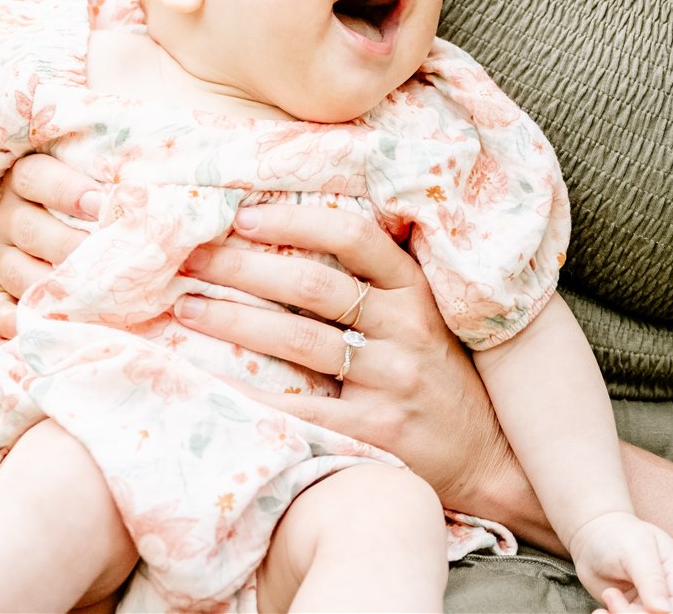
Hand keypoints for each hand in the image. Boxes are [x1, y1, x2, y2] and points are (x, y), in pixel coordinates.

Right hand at [0, 153, 100, 338]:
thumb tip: (138, 194)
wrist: (65, 227)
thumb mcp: (95, 182)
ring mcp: (0, 257)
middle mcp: (6, 216)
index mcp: (24, 179)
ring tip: (90, 291)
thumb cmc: (93, 200)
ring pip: (15, 271)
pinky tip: (45, 325)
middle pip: (27, 228)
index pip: (35, 177)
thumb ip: (110, 186)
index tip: (102, 205)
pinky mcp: (1, 293)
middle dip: (68, 244)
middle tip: (103, 256)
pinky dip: (17, 322)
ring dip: (52, 285)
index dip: (67, 190)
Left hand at [166, 202, 522, 519]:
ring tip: (185, 307)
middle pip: (311, 287)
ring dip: (233, 319)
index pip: (353, 237)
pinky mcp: (376, 431)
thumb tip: (294, 226)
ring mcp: (392, 381)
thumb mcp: (425, 314)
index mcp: (415, 289)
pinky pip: (301, 405)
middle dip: (241, 268)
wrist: (487, 457)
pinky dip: (250, 389)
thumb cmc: (439, 375)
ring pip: (298, 340)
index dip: (295, 222)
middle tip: (189, 256)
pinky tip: (210, 376)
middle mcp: (406, 329)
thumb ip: (375, 277)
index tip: (242, 214)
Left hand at [568, 511, 672, 613]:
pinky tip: (600, 612)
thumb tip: (664, 610)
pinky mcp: (629, 609)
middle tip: (612, 598)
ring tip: (607, 596)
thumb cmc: (617, 534)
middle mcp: (664, 590)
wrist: (593, 535)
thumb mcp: (635, 550)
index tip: (642, 609)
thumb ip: (651, 578)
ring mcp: (646, 602)